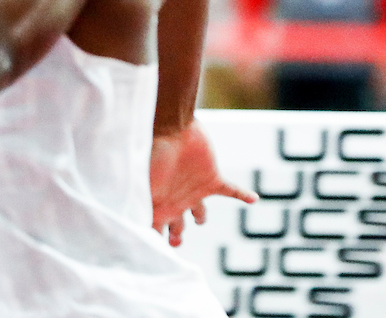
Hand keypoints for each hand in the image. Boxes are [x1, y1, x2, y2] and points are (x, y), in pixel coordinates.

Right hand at [150, 120, 256, 246]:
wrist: (172, 128)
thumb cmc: (152, 155)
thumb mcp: (141, 188)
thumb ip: (139, 209)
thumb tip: (131, 229)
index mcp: (160, 206)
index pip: (155, 232)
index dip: (155, 244)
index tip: (158, 257)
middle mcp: (177, 202)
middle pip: (177, 227)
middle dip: (176, 237)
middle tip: (176, 243)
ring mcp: (195, 191)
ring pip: (201, 212)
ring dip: (201, 218)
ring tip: (201, 220)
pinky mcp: (212, 179)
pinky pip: (232, 191)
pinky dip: (243, 195)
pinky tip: (254, 199)